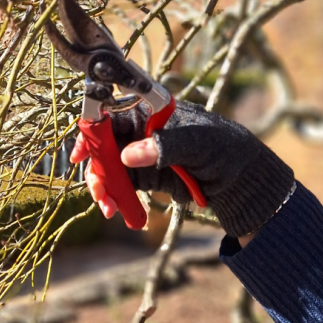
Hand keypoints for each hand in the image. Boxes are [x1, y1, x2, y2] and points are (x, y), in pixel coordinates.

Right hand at [70, 100, 294, 239]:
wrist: (242, 181)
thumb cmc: (224, 149)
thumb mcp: (198, 143)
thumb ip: (163, 146)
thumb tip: (127, 155)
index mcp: (150, 112)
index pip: (111, 114)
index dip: (91, 130)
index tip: (80, 152)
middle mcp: (140, 131)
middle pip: (103, 144)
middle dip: (96, 167)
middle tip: (98, 190)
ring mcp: (141, 154)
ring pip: (108, 168)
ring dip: (104, 187)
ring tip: (109, 207)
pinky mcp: (145, 176)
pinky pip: (120, 185)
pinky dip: (115, 198)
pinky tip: (117, 211)